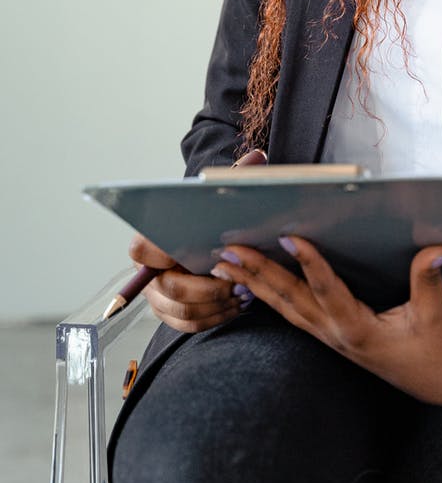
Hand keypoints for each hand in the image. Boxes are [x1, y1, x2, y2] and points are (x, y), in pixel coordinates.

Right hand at [128, 148, 267, 332]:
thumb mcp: (219, 194)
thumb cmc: (208, 216)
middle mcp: (149, 272)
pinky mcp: (173, 314)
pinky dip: (216, 317)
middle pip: (171, 289)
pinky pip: (190, 325)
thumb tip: (258, 157)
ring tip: (244, 291)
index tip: (190, 253)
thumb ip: (235, 176)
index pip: (141, 249)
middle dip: (207, 288)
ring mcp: (159, 297)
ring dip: (216, 305)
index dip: (161, 254)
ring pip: (183, 312)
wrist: (201, 235)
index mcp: (150, 240)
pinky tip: (238, 304)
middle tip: (238, 280)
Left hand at [210, 238, 441, 404]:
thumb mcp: (436, 313)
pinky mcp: (330, 336)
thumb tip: (436, 249)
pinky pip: (292, 314)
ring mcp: (330, 338)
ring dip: (254, 285)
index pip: (328, 291)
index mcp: (360, 329)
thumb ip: (429, 279)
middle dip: (259, 274)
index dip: (309, 264)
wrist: (438, 382)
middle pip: (291, 301)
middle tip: (230, 251)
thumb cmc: (436, 348)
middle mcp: (337, 334)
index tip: (288, 238)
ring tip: (226, 264)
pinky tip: (250, 286)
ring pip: (285, 309)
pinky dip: (269, 298)